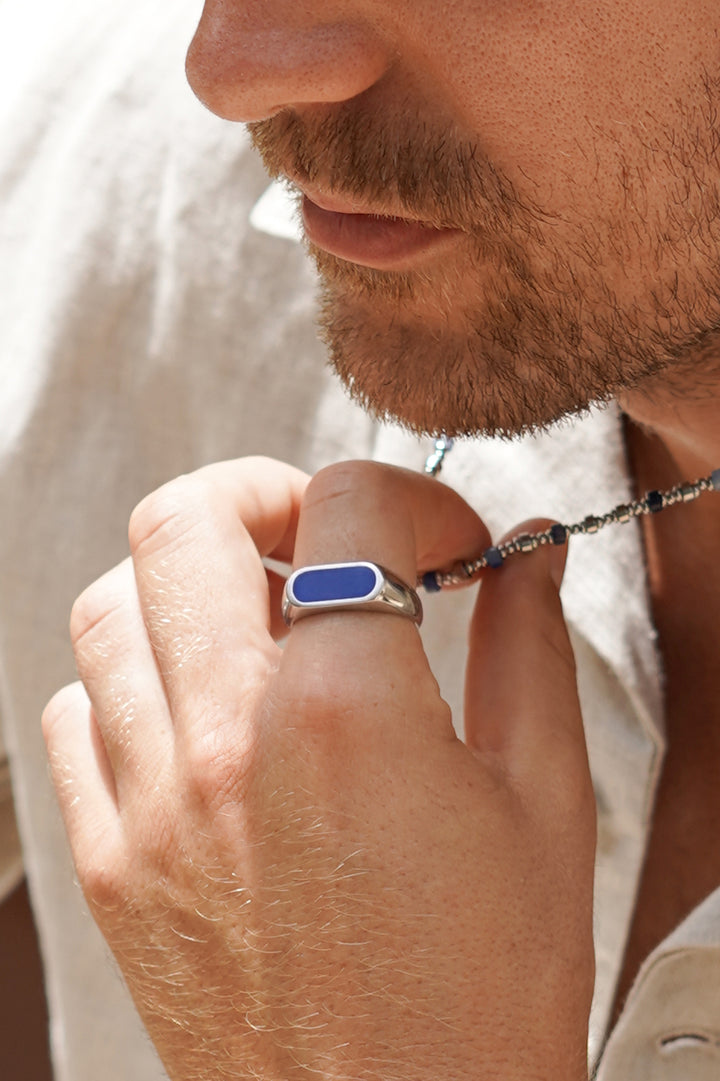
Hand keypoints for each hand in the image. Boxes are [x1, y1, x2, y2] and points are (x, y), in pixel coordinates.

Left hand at [43, 457, 594, 1080]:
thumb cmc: (485, 999)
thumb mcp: (546, 804)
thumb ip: (529, 649)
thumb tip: (524, 557)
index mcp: (350, 713)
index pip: (346, 504)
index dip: (412, 496)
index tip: (441, 545)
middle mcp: (227, 742)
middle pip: (182, 519)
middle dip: (262, 496)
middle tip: (319, 538)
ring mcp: (148, 807)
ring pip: (109, 606)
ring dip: (187, 586)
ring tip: (260, 625)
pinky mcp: (108, 868)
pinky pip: (73, 715)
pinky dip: (132, 683)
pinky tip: (201, 717)